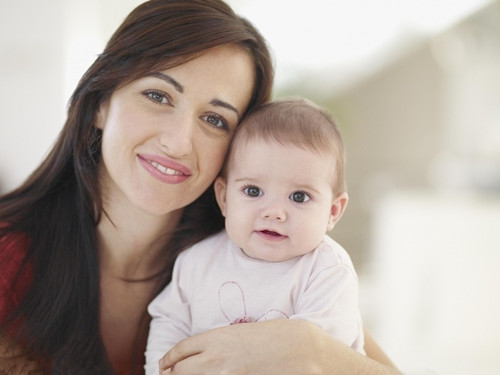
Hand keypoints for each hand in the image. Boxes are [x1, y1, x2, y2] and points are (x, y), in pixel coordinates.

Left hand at [159, 319, 326, 374]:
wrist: (302, 350)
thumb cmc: (277, 335)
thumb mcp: (243, 332)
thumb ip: (219, 343)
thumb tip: (202, 355)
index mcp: (216, 337)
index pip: (180, 350)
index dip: (168, 359)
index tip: (166, 364)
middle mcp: (215, 357)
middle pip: (178, 371)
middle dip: (172, 373)